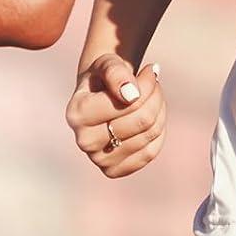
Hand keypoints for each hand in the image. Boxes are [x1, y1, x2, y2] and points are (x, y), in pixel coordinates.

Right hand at [66, 54, 165, 178]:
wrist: (98, 98)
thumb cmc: (103, 77)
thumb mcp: (106, 64)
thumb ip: (115, 72)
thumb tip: (131, 94)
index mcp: (77, 113)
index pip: (129, 104)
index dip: (147, 85)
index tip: (151, 70)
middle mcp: (84, 141)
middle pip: (142, 120)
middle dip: (155, 95)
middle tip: (154, 80)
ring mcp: (99, 160)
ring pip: (149, 134)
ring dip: (159, 109)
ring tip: (153, 94)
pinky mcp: (114, 171)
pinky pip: (150, 152)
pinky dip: (158, 130)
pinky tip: (153, 114)